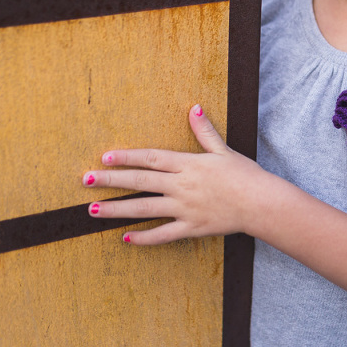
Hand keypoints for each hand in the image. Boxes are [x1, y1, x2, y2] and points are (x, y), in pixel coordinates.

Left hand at [82, 104, 260, 244]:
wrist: (261, 203)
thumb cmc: (244, 174)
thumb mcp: (224, 150)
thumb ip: (204, 131)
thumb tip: (194, 108)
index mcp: (189, 164)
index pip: (151, 158)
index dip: (127, 157)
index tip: (106, 157)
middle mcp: (182, 186)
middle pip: (141, 182)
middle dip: (111, 181)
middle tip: (85, 180)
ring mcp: (185, 209)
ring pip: (145, 209)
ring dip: (117, 210)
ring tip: (92, 210)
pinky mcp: (191, 227)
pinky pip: (163, 235)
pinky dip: (144, 238)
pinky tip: (125, 238)